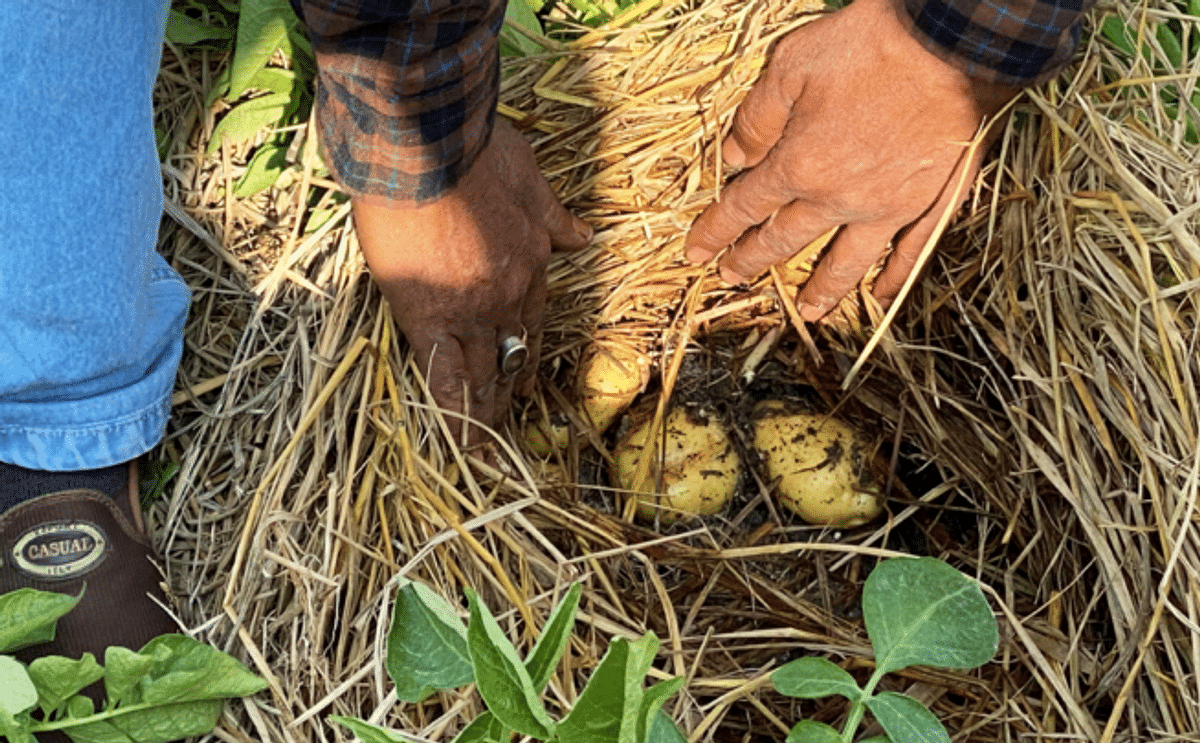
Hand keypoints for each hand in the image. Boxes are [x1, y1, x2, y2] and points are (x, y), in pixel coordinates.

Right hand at [354, 120, 590, 445]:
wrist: (430, 143)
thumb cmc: (476, 149)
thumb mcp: (531, 177)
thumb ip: (554, 215)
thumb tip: (583, 236)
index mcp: (530, 262)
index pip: (532, 320)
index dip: (528, 351)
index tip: (525, 375)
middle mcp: (508, 294)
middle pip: (512, 355)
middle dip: (511, 395)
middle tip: (511, 429)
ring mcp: (471, 310)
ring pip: (484, 374)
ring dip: (489, 416)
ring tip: (491, 454)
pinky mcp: (428, 317)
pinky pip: (444, 378)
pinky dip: (455, 415)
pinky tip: (462, 447)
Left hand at [684, 0, 1018, 319]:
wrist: (953, 39)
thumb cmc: (871, 44)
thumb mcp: (792, 65)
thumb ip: (757, 117)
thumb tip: (732, 156)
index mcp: (799, 166)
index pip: (745, 208)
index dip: (715, 232)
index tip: (696, 253)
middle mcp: (839, 198)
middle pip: (786, 240)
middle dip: (752, 261)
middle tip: (732, 280)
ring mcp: (889, 207)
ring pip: (847, 262)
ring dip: (822, 289)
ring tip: (806, 312)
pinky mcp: (932, 203)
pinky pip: (909, 253)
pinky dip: (895, 277)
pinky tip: (883, 295)